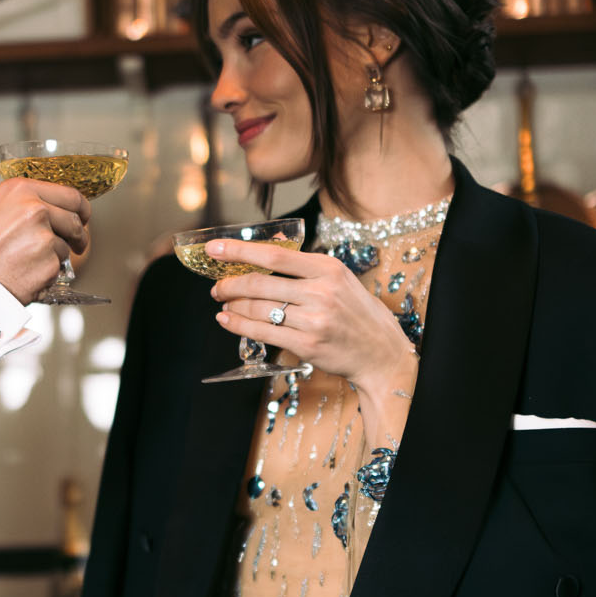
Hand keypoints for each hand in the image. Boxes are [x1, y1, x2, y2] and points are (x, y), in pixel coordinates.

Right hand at [0, 179, 89, 303]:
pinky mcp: (47, 265)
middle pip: (75, 221)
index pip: (70, 194)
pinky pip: (56, 271)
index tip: (83, 217)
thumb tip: (39, 212)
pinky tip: (23, 277)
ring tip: (27, 265)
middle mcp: (36, 209)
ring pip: (65, 249)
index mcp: (20, 190)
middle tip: (77, 245)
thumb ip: (16, 207)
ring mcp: (44, 238)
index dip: (81, 209)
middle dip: (79, 235)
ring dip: (54, 258)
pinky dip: (45, 276)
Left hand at [209, 240, 416, 419]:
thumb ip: (304, 264)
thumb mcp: (338, 278)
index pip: (274, 255)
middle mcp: (321, 292)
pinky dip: (240, 326)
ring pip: (259, 309)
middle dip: (230, 284)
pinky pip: (263, 333)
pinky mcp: (308, 345)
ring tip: (224, 303)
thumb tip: (268, 245)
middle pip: (260, 283)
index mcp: (328, 268)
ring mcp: (314, 320)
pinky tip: (228, 320)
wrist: (380, 352)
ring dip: (234, 306)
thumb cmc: (356, 312)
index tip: (214, 249)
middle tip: (217, 286)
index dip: (239, 251)